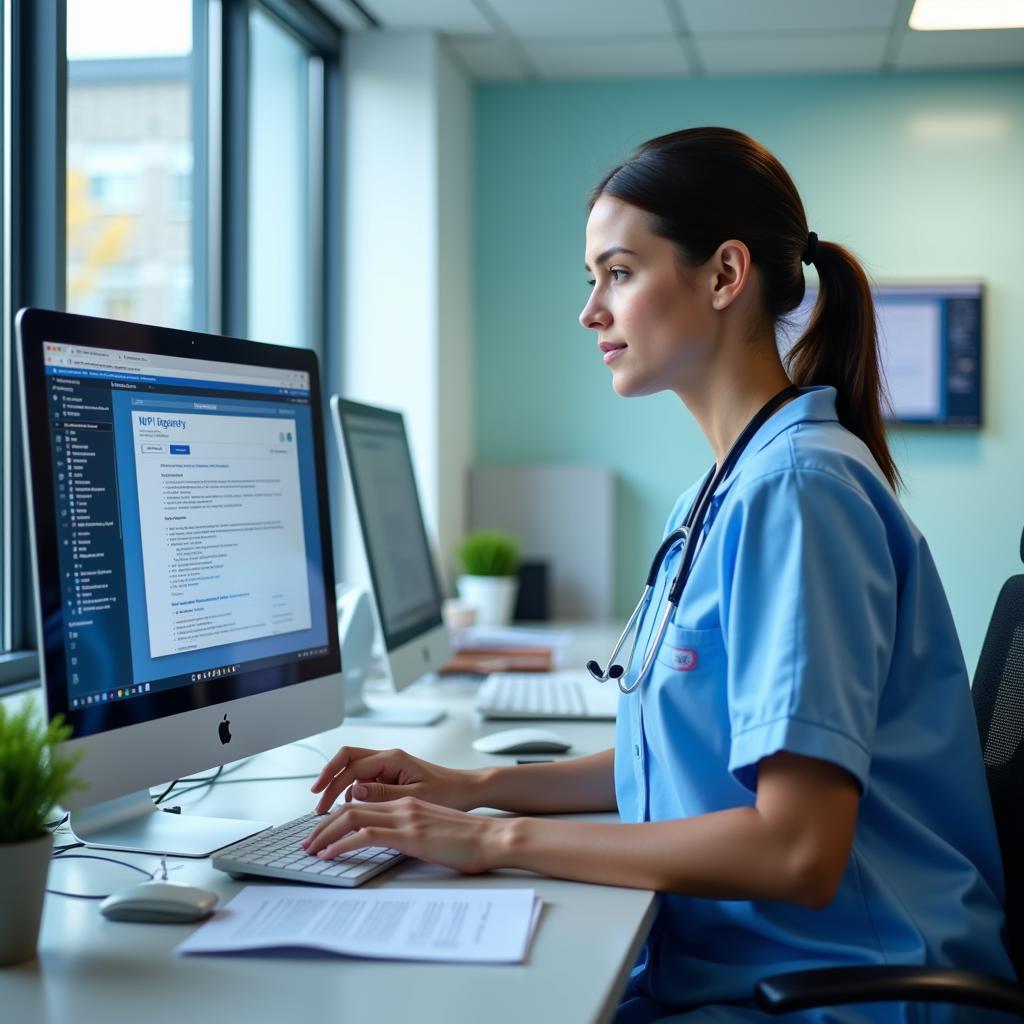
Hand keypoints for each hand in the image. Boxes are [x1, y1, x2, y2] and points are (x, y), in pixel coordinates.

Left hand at [302, 797, 507, 874]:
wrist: (493, 837)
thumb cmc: (469, 839)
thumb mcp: (433, 830)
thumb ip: (409, 829)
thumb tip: (390, 842)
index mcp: (407, 803)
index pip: (362, 803)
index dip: (337, 818)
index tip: (322, 834)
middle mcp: (402, 805)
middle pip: (350, 807)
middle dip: (322, 826)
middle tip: (306, 844)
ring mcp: (405, 818)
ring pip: (352, 817)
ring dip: (325, 834)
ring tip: (310, 850)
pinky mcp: (409, 835)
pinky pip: (365, 835)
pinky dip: (341, 844)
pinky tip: (329, 855)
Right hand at [309, 746, 481, 814]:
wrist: (468, 790)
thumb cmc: (449, 792)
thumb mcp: (415, 797)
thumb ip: (383, 793)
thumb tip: (353, 790)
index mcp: (392, 758)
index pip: (351, 765)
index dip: (331, 783)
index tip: (319, 801)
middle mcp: (388, 758)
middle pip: (347, 759)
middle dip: (328, 777)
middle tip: (316, 801)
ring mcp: (389, 766)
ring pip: (354, 769)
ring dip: (338, 785)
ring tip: (328, 809)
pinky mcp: (392, 777)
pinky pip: (364, 779)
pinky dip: (351, 791)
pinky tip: (348, 808)